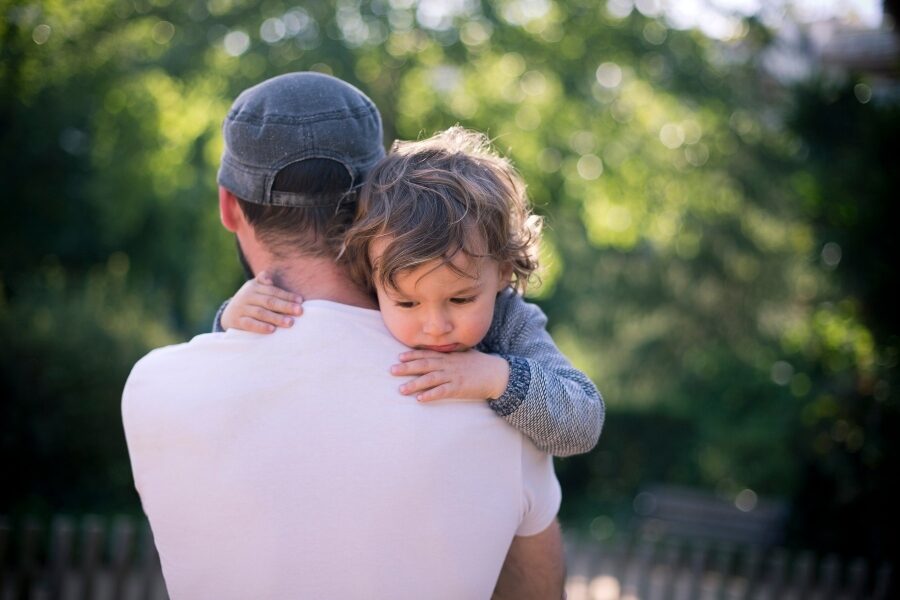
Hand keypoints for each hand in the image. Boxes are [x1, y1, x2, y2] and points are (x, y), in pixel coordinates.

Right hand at [220, 271, 302, 333]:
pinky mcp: (237, 321)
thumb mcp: (255, 289)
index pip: (273, 291)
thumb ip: (264, 281)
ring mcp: (241, 309)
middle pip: (269, 301)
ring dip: (276, 318)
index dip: (287, 296)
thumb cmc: (250, 301)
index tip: (300, 301)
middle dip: (285, 306)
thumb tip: (270, 278)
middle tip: (299, 311)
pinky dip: (261, 327)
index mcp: (254, 287)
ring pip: (260, 313)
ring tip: (290, 322)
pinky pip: (249, 324)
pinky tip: (272, 330)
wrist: (228, 314)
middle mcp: (247, 296)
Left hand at [390, 349, 509, 401]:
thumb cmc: (481, 364)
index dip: (412, 355)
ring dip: (414, 384)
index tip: (399, 357)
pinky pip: (442, 392)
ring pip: (430, 379)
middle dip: (407, 368)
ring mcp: (454, 376)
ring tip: (401, 389)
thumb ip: (451, 355)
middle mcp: (449, 365)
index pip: (427, 354)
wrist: (498, 374)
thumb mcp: (465, 355)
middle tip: (391, 370)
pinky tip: (420, 399)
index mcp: (449, 357)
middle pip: (424, 365)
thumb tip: (439, 353)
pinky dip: (431, 395)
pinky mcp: (459, 388)